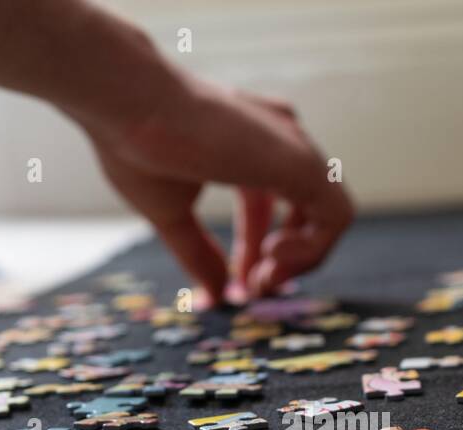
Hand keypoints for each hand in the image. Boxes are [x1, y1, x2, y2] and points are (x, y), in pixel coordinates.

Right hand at [77, 72, 353, 305]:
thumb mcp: (169, 212)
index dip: (252, 252)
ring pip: (328, 216)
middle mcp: (276, 141)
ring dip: (301, 261)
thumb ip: (197, 253)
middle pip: (300, 212)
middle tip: (253, 290)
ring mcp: (293, 148)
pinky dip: (313, 250)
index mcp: (243, 146)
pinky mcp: (302, 162)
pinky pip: (337, 217)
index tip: (236, 286)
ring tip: (263, 281)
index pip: (263, 206)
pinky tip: (272, 257)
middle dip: (282, 260)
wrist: (125, 102)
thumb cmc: (135, 145)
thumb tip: (218, 294)